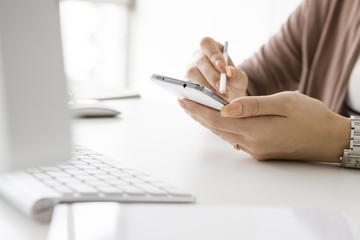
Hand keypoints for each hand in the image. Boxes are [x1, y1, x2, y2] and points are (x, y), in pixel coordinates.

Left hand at [178, 91, 349, 161]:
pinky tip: (216, 119)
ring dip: (207, 121)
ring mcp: (255, 150)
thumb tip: (225, 108)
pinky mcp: (260, 151)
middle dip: (197, 114)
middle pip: (216, 128)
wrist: (329, 140)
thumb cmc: (311, 117)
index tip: (183, 99)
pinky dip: (221, 127)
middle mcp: (252, 144)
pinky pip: (234, 138)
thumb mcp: (284, 102)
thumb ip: (253, 106)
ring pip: (223, 134)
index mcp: (257, 130)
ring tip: (194, 107)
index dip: (198, 109)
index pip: (218, 119)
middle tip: (182, 101)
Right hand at [186, 37, 247, 100]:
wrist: (227, 98)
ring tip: (217, 96)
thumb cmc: (233, 84)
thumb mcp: (240, 80)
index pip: (206, 43)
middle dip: (211, 75)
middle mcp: (198, 58)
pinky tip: (207, 101)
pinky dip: (198, 94)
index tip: (222, 68)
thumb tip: (230, 71)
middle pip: (199, 60)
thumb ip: (237, 75)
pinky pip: (187, 87)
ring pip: (191, 72)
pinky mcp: (185, 84)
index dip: (213, 54)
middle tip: (222, 87)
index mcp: (211, 49)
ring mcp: (190, 71)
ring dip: (205, 85)